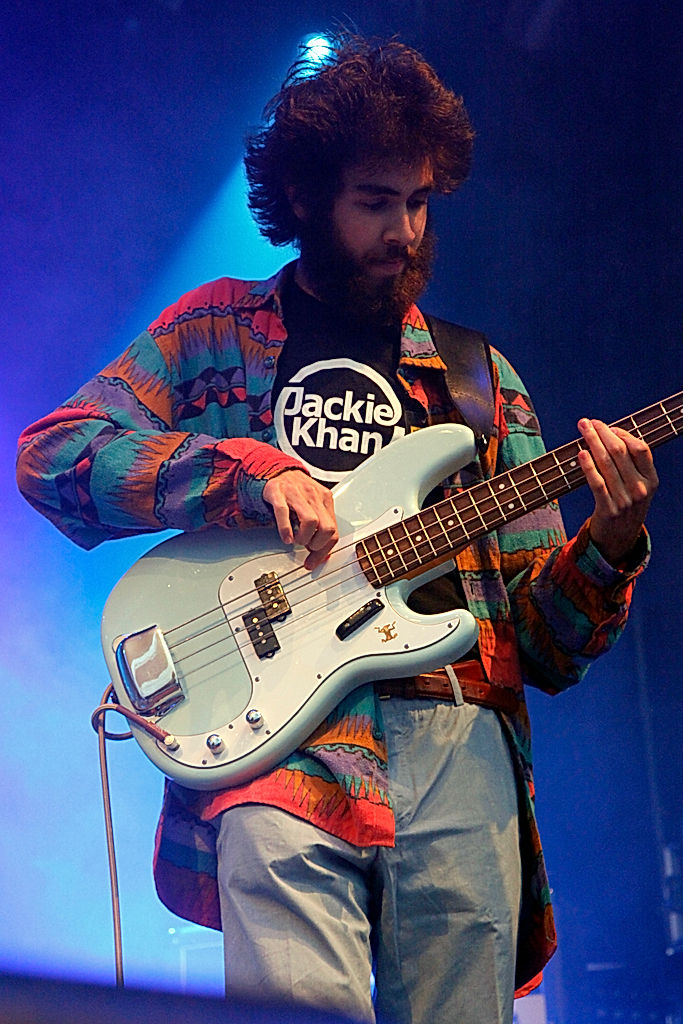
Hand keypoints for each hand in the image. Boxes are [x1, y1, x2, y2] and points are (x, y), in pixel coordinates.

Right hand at [263, 470, 338, 569]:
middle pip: (327, 528)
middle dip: (317, 544)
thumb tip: (323, 555)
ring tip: (295, 540)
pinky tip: (286, 537)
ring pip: (311, 521)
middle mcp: (313, 495)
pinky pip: (283, 512)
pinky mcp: (278, 493)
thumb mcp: (312, 507)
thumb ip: (320, 528)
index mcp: (325, 499)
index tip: (314, 560)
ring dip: (303, 538)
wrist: (277, 470)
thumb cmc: (295, 492)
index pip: (334, 531)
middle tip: (306, 546)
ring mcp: (296, 493)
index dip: (324, 550)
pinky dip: (285, 529)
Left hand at [577, 418, 657, 564]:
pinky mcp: (608, 510)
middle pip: (621, 452)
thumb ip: (631, 465)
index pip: (641, 449)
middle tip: (587, 422)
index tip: (608, 427)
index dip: (623, 434)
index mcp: (651, 480)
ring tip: (582, 430)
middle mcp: (641, 489)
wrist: (620, 539)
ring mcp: (625, 501)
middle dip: (602, 433)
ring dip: (592, 443)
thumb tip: (609, 435)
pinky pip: (597, 483)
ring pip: (607, 464)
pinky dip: (588, 466)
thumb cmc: (626, 505)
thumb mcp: (638, 486)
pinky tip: (581, 453)